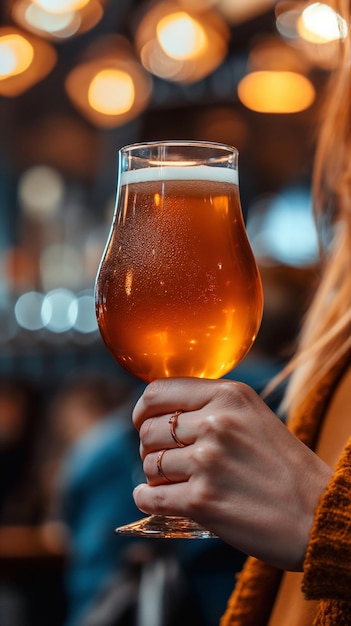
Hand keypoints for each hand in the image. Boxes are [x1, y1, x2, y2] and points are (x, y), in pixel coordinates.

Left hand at [132, 378, 331, 570]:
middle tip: (166, 460)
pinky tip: (154, 499)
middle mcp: (216, 423)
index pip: (158, 391)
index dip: (143, 409)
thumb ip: (212, 407)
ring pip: (149, 464)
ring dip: (155, 475)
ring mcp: (207, 463)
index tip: (143, 421)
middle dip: (150, 446)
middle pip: (149, 429)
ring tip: (176, 481)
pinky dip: (146, 499)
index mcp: (229, 396)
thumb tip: (163, 411)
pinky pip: (149, 496)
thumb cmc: (286, 467)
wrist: (319, 513)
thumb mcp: (254, 416)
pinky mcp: (202, 502)